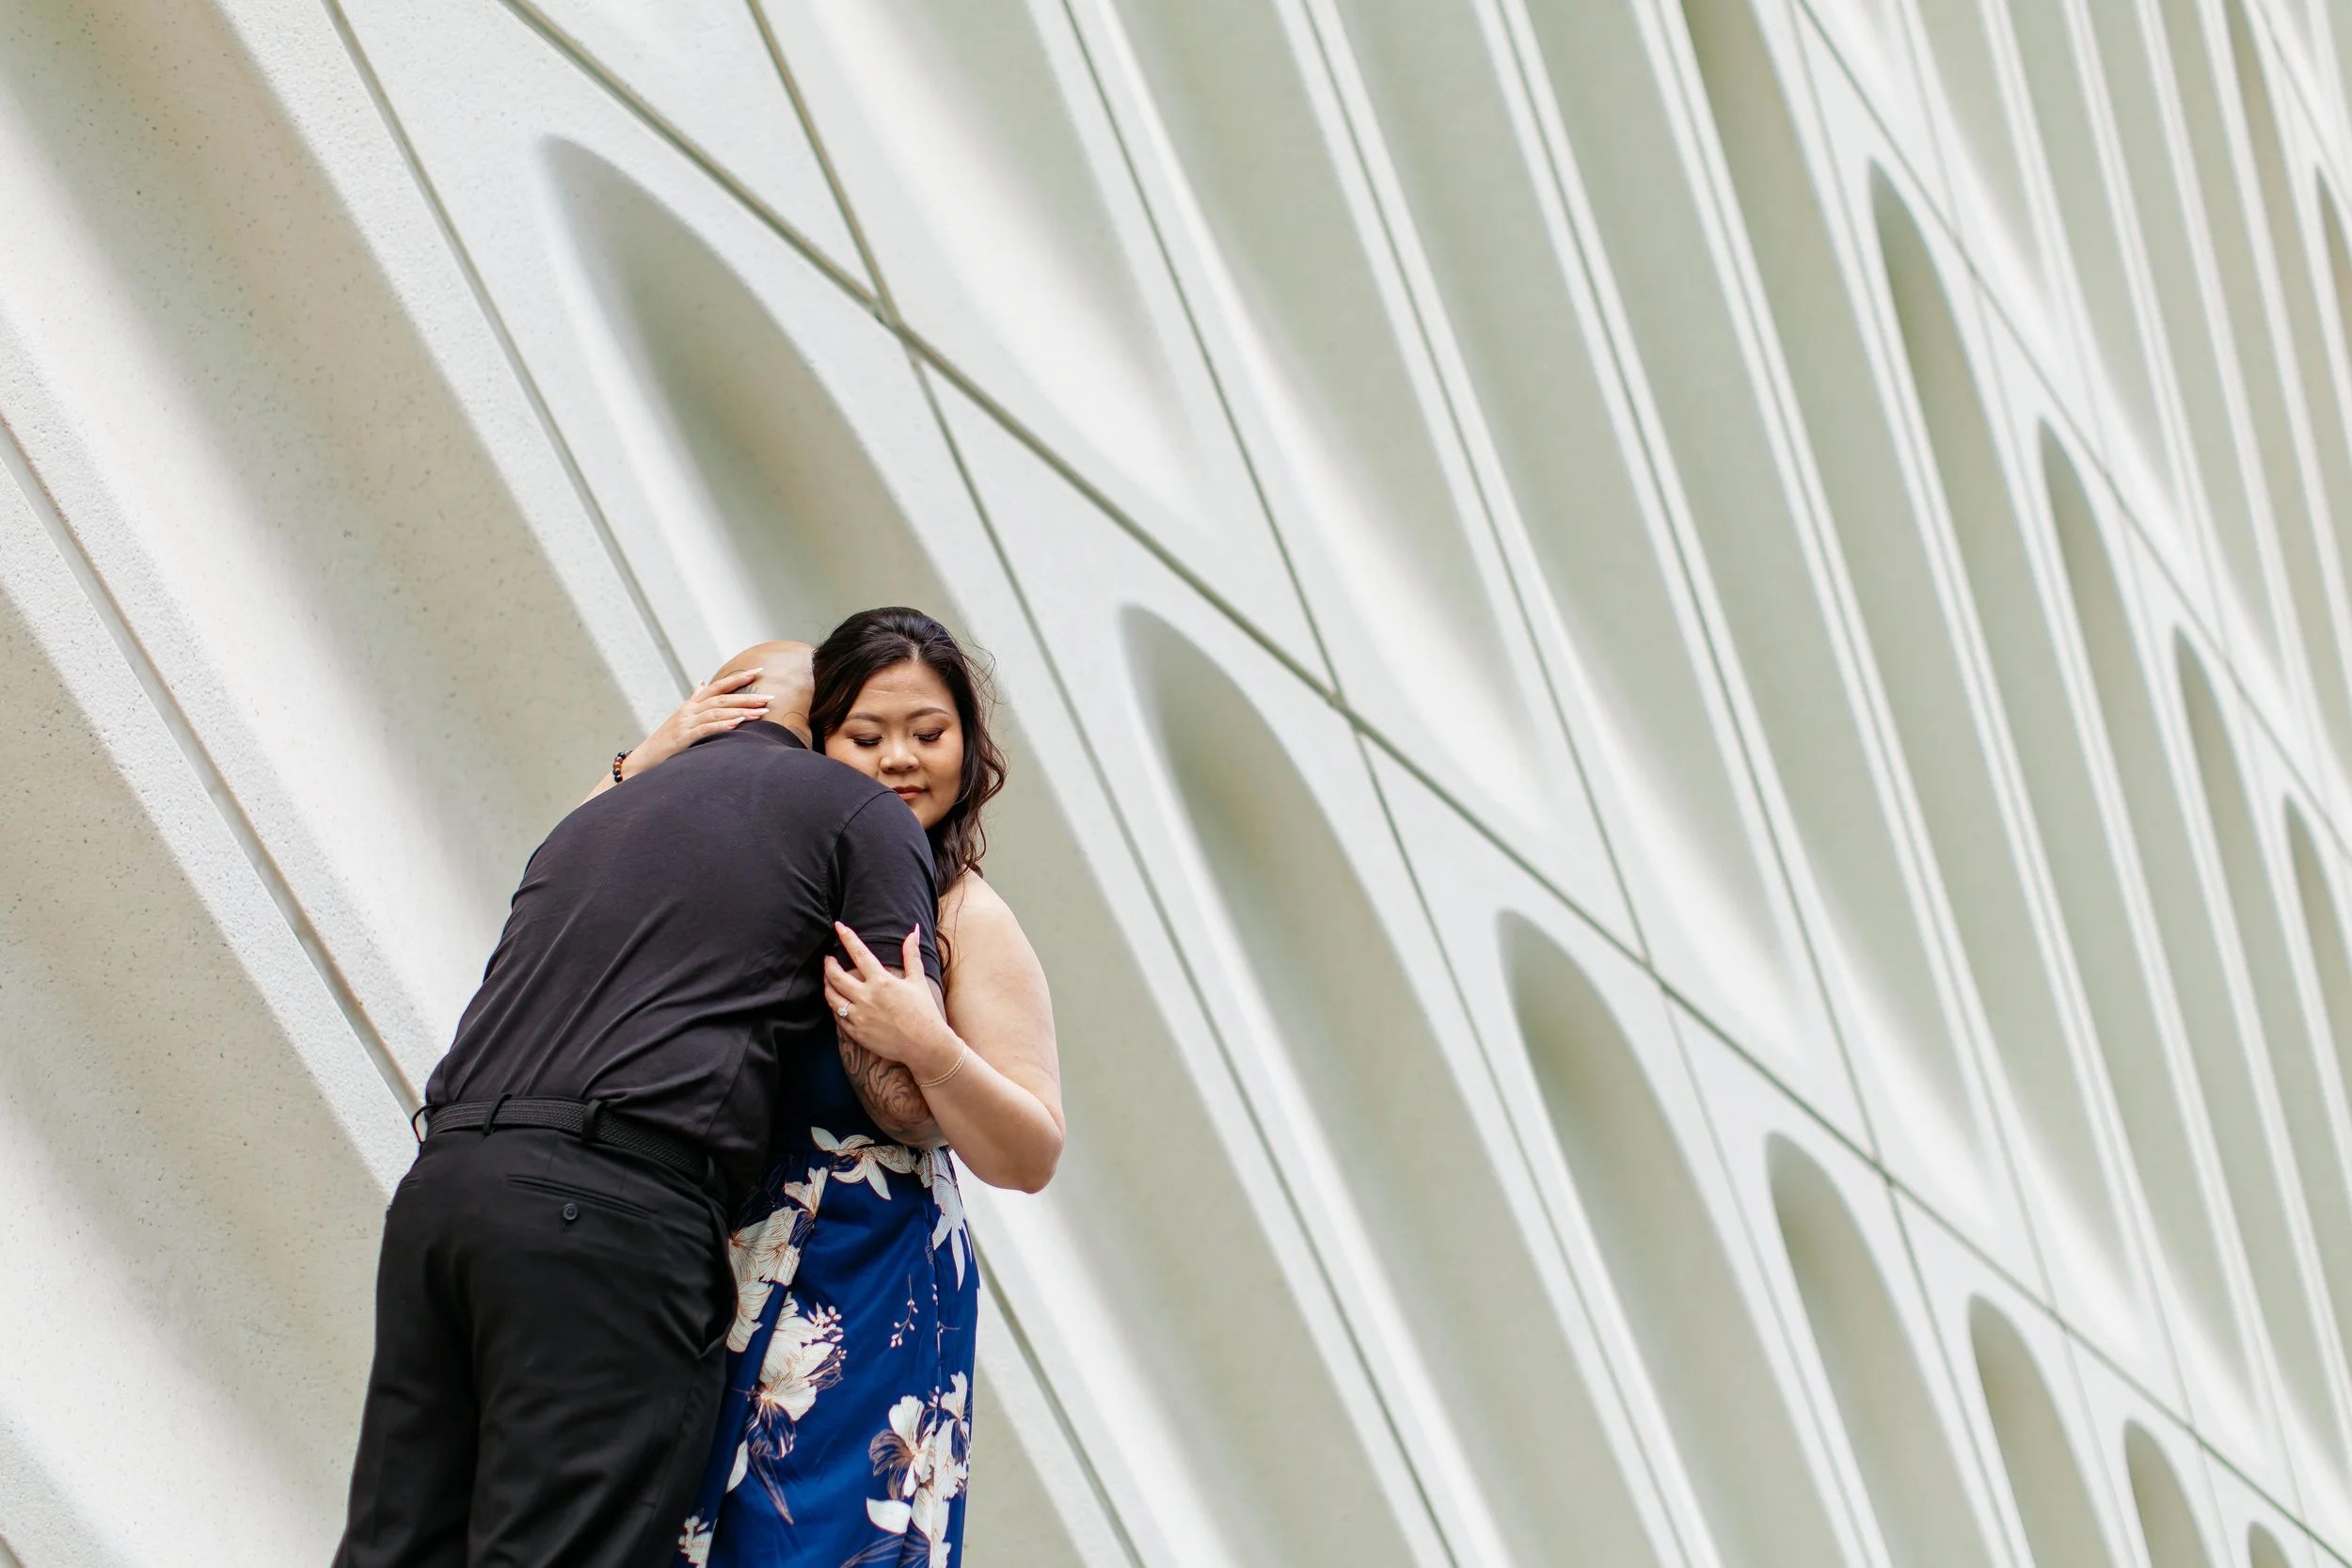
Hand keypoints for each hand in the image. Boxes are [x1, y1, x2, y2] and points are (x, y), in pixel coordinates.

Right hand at [622, 668, 769, 778]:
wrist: (644, 758)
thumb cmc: (666, 739)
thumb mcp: (681, 717)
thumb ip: (694, 699)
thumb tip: (702, 683)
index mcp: (692, 704)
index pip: (718, 686)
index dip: (737, 678)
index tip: (758, 671)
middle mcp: (689, 710)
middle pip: (722, 698)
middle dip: (747, 697)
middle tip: (768, 697)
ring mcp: (686, 723)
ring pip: (717, 712)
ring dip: (741, 711)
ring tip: (761, 712)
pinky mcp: (683, 738)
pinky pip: (706, 729)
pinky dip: (723, 725)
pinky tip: (738, 723)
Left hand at [825, 924, 956, 1075]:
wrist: (925, 1045)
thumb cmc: (924, 1012)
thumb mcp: (918, 980)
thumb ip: (911, 955)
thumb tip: (914, 930)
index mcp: (882, 981)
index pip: (859, 953)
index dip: (847, 937)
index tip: (838, 926)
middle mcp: (867, 997)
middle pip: (836, 976)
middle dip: (828, 964)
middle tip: (827, 959)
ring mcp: (859, 1016)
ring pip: (832, 997)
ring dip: (827, 985)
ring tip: (828, 978)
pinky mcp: (857, 1032)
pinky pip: (837, 1017)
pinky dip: (834, 1006)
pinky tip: (836, 1001)